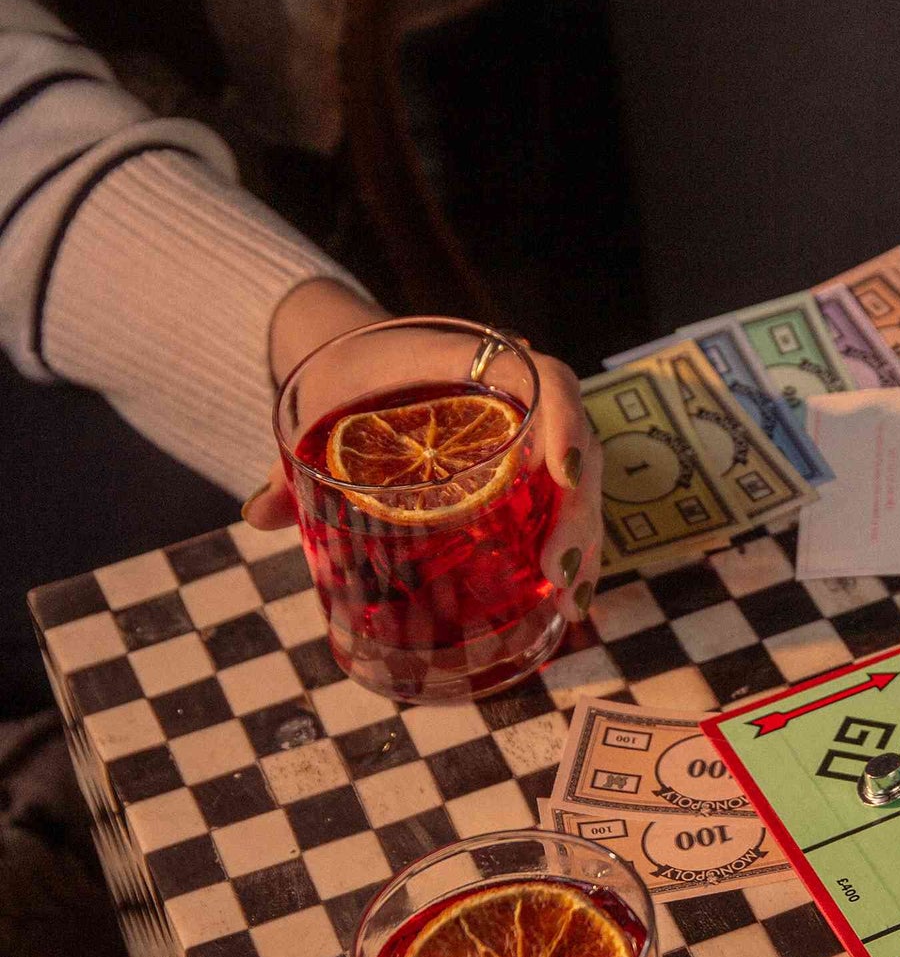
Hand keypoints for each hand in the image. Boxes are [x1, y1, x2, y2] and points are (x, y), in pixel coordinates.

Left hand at [241, 279, 603, 621]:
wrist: (356, 355)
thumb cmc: (340, 378)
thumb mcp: (317, 411)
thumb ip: (289, 463)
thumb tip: (258, 515)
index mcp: (476, 362)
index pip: (545, 378)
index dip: (563, 422)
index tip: (559, 475)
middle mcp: (520, 394)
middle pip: (578, 445)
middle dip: (578, 512)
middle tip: (556, 573)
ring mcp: (531, 431)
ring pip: (581, 481)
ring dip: (584, 540)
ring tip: (572, 602)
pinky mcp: (529, 467)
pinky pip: (565, 499)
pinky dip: (572, 545)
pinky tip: (566, 597)